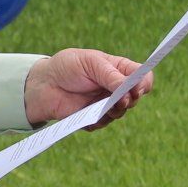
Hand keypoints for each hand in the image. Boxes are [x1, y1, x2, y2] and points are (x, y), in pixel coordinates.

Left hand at [22, 49, 152, 127]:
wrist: (43, 84)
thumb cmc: (67, 67)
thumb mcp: (91, 63)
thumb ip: (111, 76)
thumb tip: (130, 89)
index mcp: (118, 69)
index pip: (143, 77)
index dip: (144, 83)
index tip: (137, 88)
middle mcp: (116, 87)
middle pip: (136, 97)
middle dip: (130, 100)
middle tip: (120, 100)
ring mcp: (106, 103)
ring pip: (121, 113)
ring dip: (114, 111)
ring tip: (102, 107)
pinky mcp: (94, 117)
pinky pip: (103, 123)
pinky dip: (97, 120)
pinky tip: (86, 114)